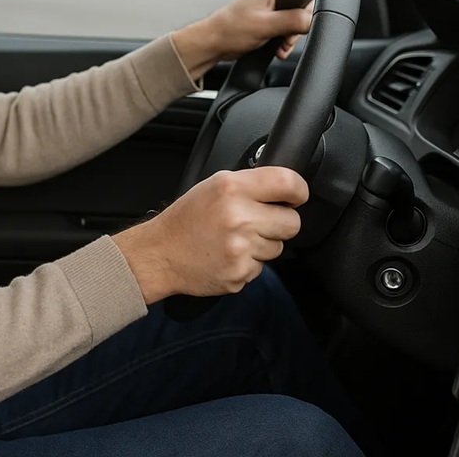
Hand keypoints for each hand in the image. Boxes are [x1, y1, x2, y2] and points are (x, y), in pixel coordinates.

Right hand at [111, 167, 307, 302]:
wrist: (160, 253)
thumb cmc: (187, 218)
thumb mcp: (214, 185)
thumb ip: (250, 184)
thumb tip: (286, 189)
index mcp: (232, 189)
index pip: (288, 184)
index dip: (299, 191)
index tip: (296, 196)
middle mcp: (239, 218)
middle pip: (292, 222)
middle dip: (280, 222)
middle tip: (257, 222)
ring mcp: (240, 249)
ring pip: (278, 247)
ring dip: (263, 244)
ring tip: (235, 239)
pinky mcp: (239, 274)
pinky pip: (261, 268)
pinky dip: (248, 263)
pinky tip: (227, 255)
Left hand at [172, 0, 312, 80]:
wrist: (215, 43)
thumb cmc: (232, 29)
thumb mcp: (266, 25)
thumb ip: (292, 20)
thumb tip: (312, 20)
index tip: (310, 8)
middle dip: (302, 21)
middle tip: (290, 34)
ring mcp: (274, 3)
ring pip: (299, 15)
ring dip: (294, 34)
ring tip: (282, 45)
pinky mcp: (272, 17)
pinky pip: (290, 26)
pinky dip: (287, 39)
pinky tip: (279, 48)